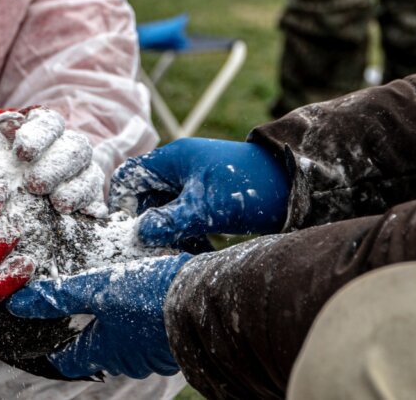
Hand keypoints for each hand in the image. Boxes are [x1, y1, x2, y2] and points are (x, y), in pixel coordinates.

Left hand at [0, 106, 105, 214]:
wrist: (5, 199)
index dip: (39, 136)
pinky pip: (98, 201)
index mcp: (43, 130)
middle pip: (75, 148)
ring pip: (91, 173)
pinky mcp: (89, 201)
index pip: (49, 124)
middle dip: (56, 166)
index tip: (21, 152)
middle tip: (34, 184)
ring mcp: (82, 174)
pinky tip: (86, 216)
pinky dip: (93, 207)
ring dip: (76, 188)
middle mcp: (67, 148)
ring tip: (59, 204)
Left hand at [7, 254, 191, 378]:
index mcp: (105, 351)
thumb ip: (61, 295)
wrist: (204, 300)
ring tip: (112, 294)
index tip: (42, 335)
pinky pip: (149, 332)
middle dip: (88, 330)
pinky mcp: (173, 338)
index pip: (68, 361)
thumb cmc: (149, 297)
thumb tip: (20, 304)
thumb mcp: (99, 288)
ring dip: (117, 322)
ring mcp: (154, 352)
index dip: (53, 348)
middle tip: (78, 306)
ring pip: (126, 341)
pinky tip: (142, 296)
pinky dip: (140, 317)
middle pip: (98, 350)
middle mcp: (129, 359)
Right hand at [109, 138, 289, 246]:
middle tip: (153, 252)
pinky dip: (187, 234)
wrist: (293, 186)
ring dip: (169, 234)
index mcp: (173, 159)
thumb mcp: (206, 208)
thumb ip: (170, 221)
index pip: (129, 176)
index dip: (122, 203)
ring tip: (179, 256)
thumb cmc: (249, 187)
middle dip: (148, 225)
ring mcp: (195, 183)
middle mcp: (180, 168)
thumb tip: (139, 235)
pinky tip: (198, 252)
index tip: (127, 231)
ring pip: (166, 210)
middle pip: (146, 197)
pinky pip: (185, 217)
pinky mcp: (208, 199)